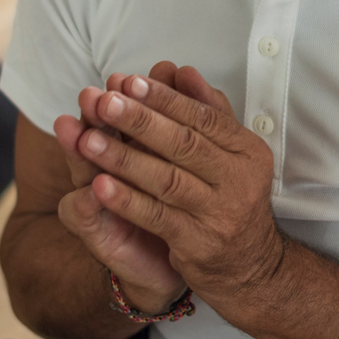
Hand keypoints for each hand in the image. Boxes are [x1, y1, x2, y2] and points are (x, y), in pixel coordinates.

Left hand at [59, 63, 287, 310]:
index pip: (202, 117)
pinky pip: (157, 217)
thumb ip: (209, 113)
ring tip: (88, 140)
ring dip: (123, 158)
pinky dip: (127, 201)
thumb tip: (184, 71)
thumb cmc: (232, 200)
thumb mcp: (232, 154)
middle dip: (139, 121)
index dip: (164, 98)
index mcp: (247, 150)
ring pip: (166, 179)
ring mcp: (219, 213)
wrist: (250, 267)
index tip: (128, 81)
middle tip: (103, 101)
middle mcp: (238, 179)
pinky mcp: (199, 243)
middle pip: (183, 144)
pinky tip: (98, 186)